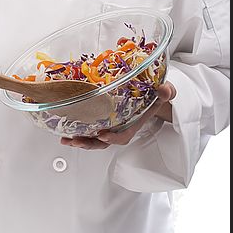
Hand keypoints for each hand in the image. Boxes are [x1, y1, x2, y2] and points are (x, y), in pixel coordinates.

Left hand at [60, 81, 175, 149]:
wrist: (154, 97)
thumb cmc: (157, 96)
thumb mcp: (165, 93)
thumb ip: (166, 92)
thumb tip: (164, 89)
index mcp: (134, 123)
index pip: (123, 135)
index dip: (113, 137)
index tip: (102, 135)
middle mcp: (121, 127)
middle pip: (104, 141)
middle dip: (90, 143)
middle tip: (76, 141)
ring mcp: (112, 125)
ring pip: (95, 139)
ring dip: (81, 140)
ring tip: (66, 140)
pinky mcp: (104, 120)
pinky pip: (91, 129)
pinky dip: (79, 131)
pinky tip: (66, 131)